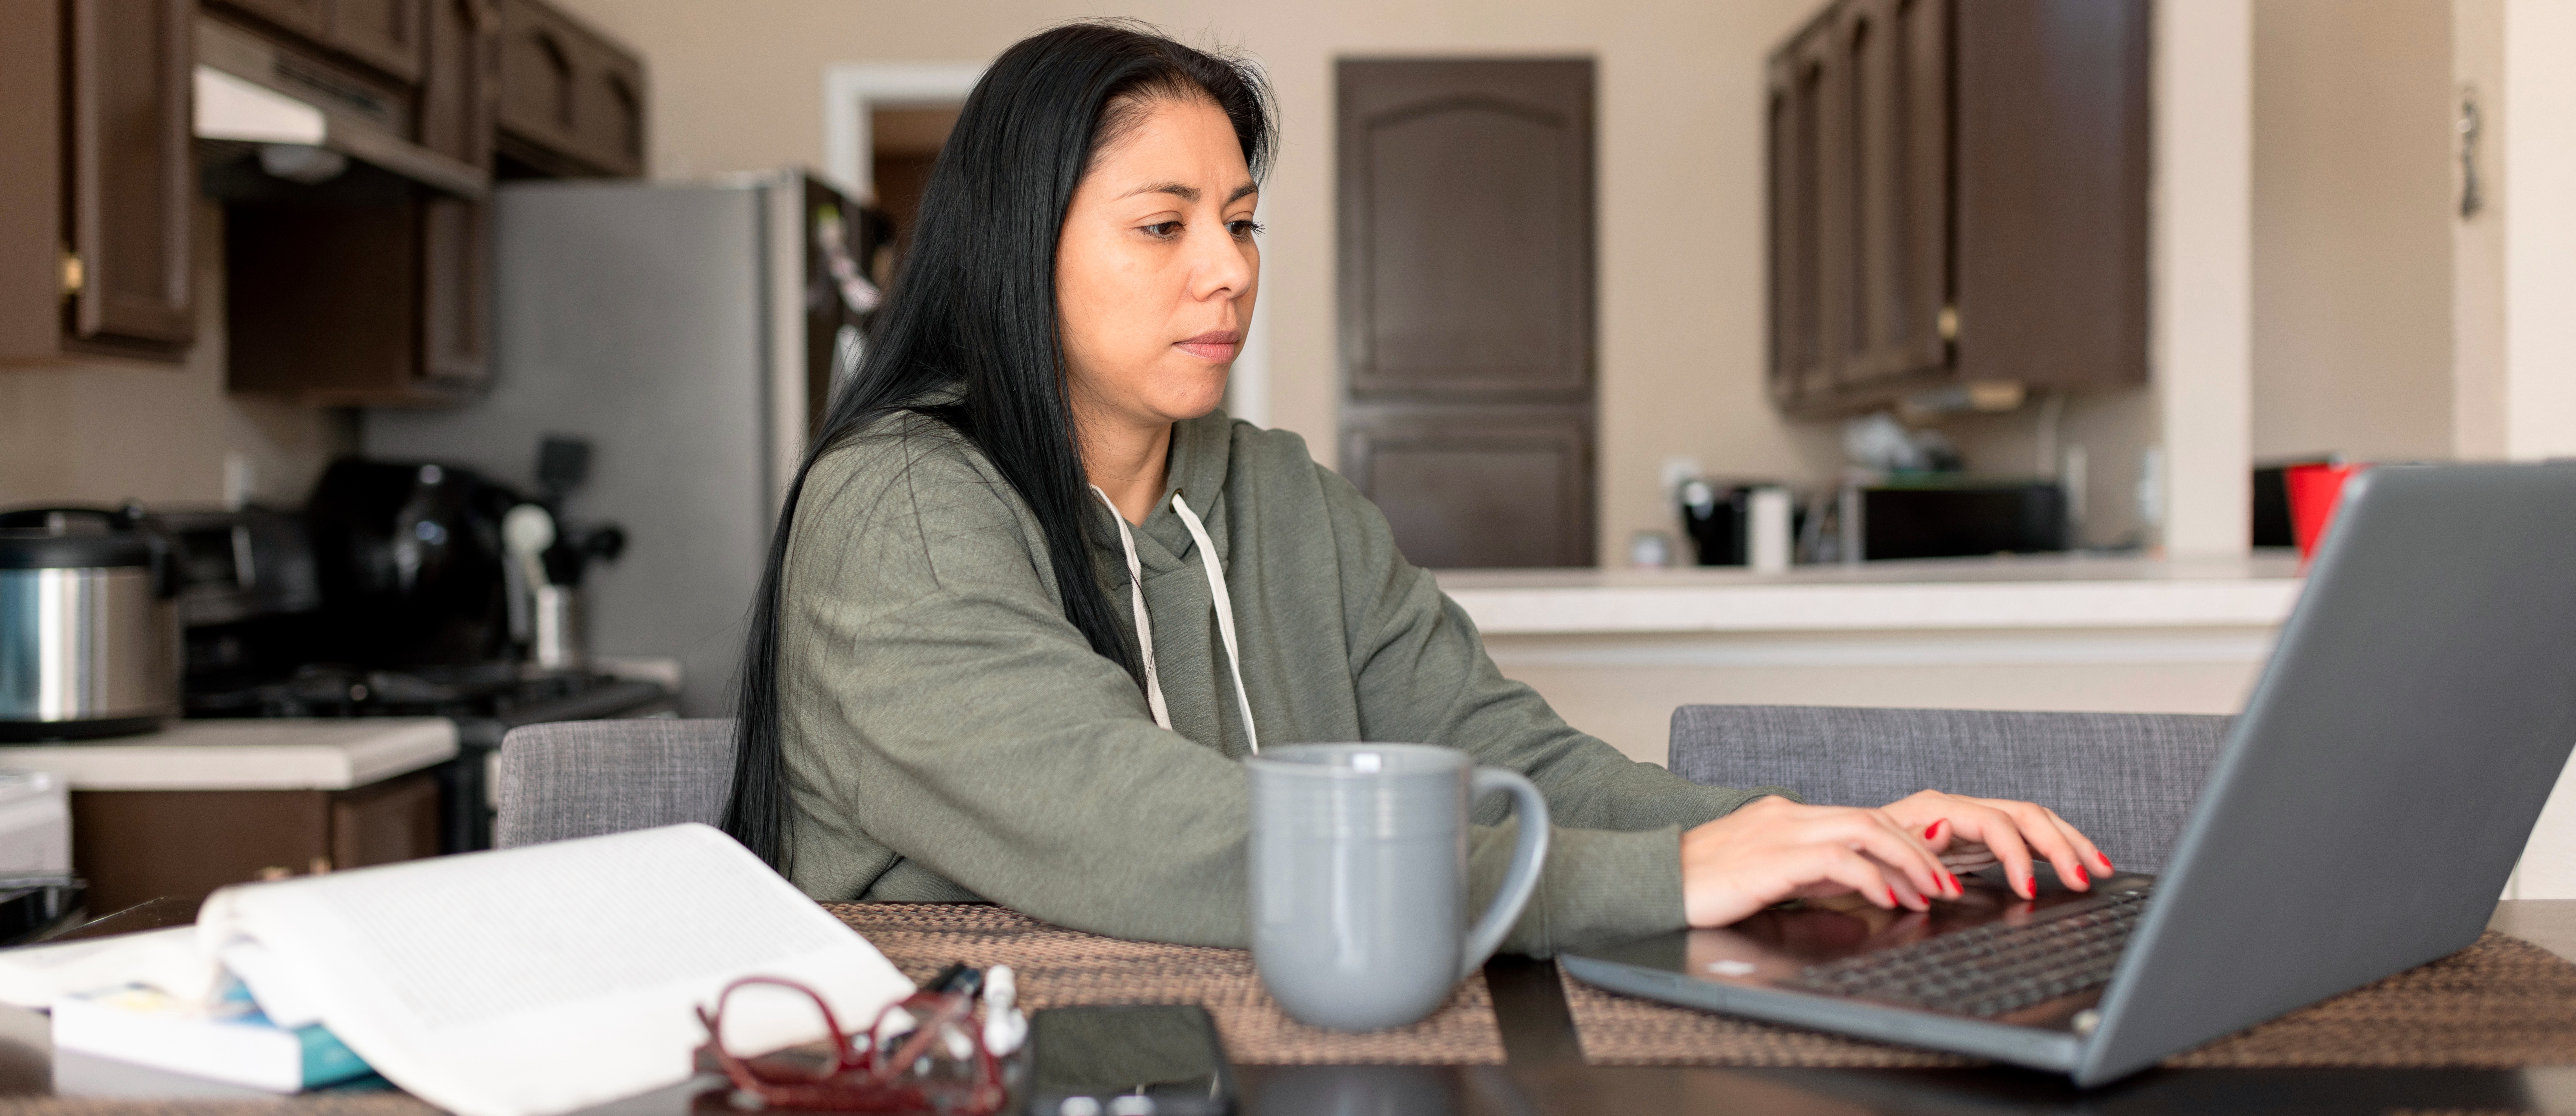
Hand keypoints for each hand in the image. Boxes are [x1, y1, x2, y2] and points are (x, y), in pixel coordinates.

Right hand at [1679, 796, 1962, 927]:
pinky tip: (1887, 900)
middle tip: (1947, 884)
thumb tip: (1857, 899)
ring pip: (1864, 831)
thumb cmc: (1700, 885)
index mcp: (1785, 816)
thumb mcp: (1765, 875)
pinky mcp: (1772, 858)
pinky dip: (1871, 878)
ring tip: (1931, 893)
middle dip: (1919, 852)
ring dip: (1908, 862)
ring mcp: (1779, 832)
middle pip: (1872, 819)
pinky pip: (1837, 860)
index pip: (1859, 819)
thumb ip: (1808, 878)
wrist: (1651, 882)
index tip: (1931, 873)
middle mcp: (1787, 815)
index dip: (1904, 844)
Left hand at [1876, 790, 2111, 899]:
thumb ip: (1911, 845)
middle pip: (2025, 816)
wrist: (1848, 852)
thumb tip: (1941, 831)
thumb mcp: (1880, 853)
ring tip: (2099, 868)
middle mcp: (1959, 809)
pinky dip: (2052, 851)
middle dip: (2061, 845)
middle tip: (2085, 877)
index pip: (1994, 823)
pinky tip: (2074, 867)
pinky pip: (2025, 838)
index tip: (2028, 888)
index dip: (2015, 855)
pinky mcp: (1978, 839)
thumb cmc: (1862, 854)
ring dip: (2068, 844)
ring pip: (2033, 822)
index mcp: (1936, 808)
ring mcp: (1973, 822)